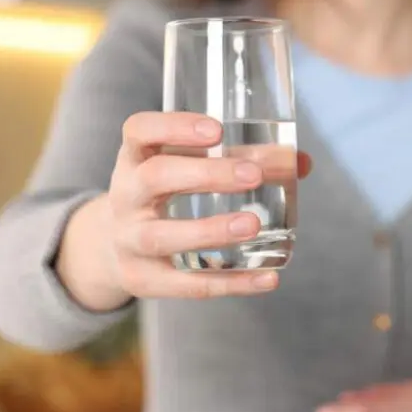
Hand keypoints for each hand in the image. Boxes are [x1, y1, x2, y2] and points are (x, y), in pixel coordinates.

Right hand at [65, 111, 309, 304]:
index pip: (139, 130)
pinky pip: (186, 284)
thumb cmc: (164, 194)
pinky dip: (231, 283)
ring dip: (210, 231)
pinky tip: (268, 278)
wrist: (111, 246)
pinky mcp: (142, 279)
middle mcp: (125, 195)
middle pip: (154, 178)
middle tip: (252, 175)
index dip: (174, 127)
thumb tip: (300, 162)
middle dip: (204, 175)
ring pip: (162, 236)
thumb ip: (239, 159)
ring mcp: (128, 240)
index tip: (217, 130)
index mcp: (134, 158)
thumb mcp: (183, 166)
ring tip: (253, 226)